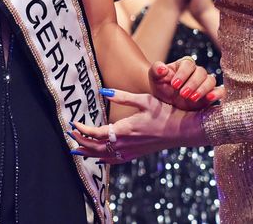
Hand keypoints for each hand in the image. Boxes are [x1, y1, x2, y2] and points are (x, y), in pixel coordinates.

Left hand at [68, 88, 205, 163]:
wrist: (182, 130)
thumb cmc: (165, 112)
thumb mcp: (144, 99)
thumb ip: (121, 96)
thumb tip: (102, 91)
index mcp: (125, 129)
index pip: (96, 133)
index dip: (82, 130)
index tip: (73, 124)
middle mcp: (125, 143)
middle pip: (96, 147)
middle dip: (81, 141)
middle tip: (69, 135)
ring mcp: (131, 151)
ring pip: (104, 156)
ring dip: (88, 152)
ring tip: (76, 150)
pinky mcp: (136, 154)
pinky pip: (115, 160)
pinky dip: (103, 160)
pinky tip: (99, 159)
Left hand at [148, 57, 223, 109]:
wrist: (166, 104)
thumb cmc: (161, 87)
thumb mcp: (155, 78)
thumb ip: (156, 70)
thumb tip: (162, 69)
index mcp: (184, 64)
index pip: (188, 64)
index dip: (182, 74)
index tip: (174, 84)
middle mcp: (197, 72)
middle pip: (201, 72)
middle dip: (192, 84)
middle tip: (182, 94)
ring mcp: (204, 83)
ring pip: (210, 80)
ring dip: (202, 89)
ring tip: (192, 99)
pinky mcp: (210, 95)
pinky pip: (220, 91)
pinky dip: (217, 93)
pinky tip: (210, 98)